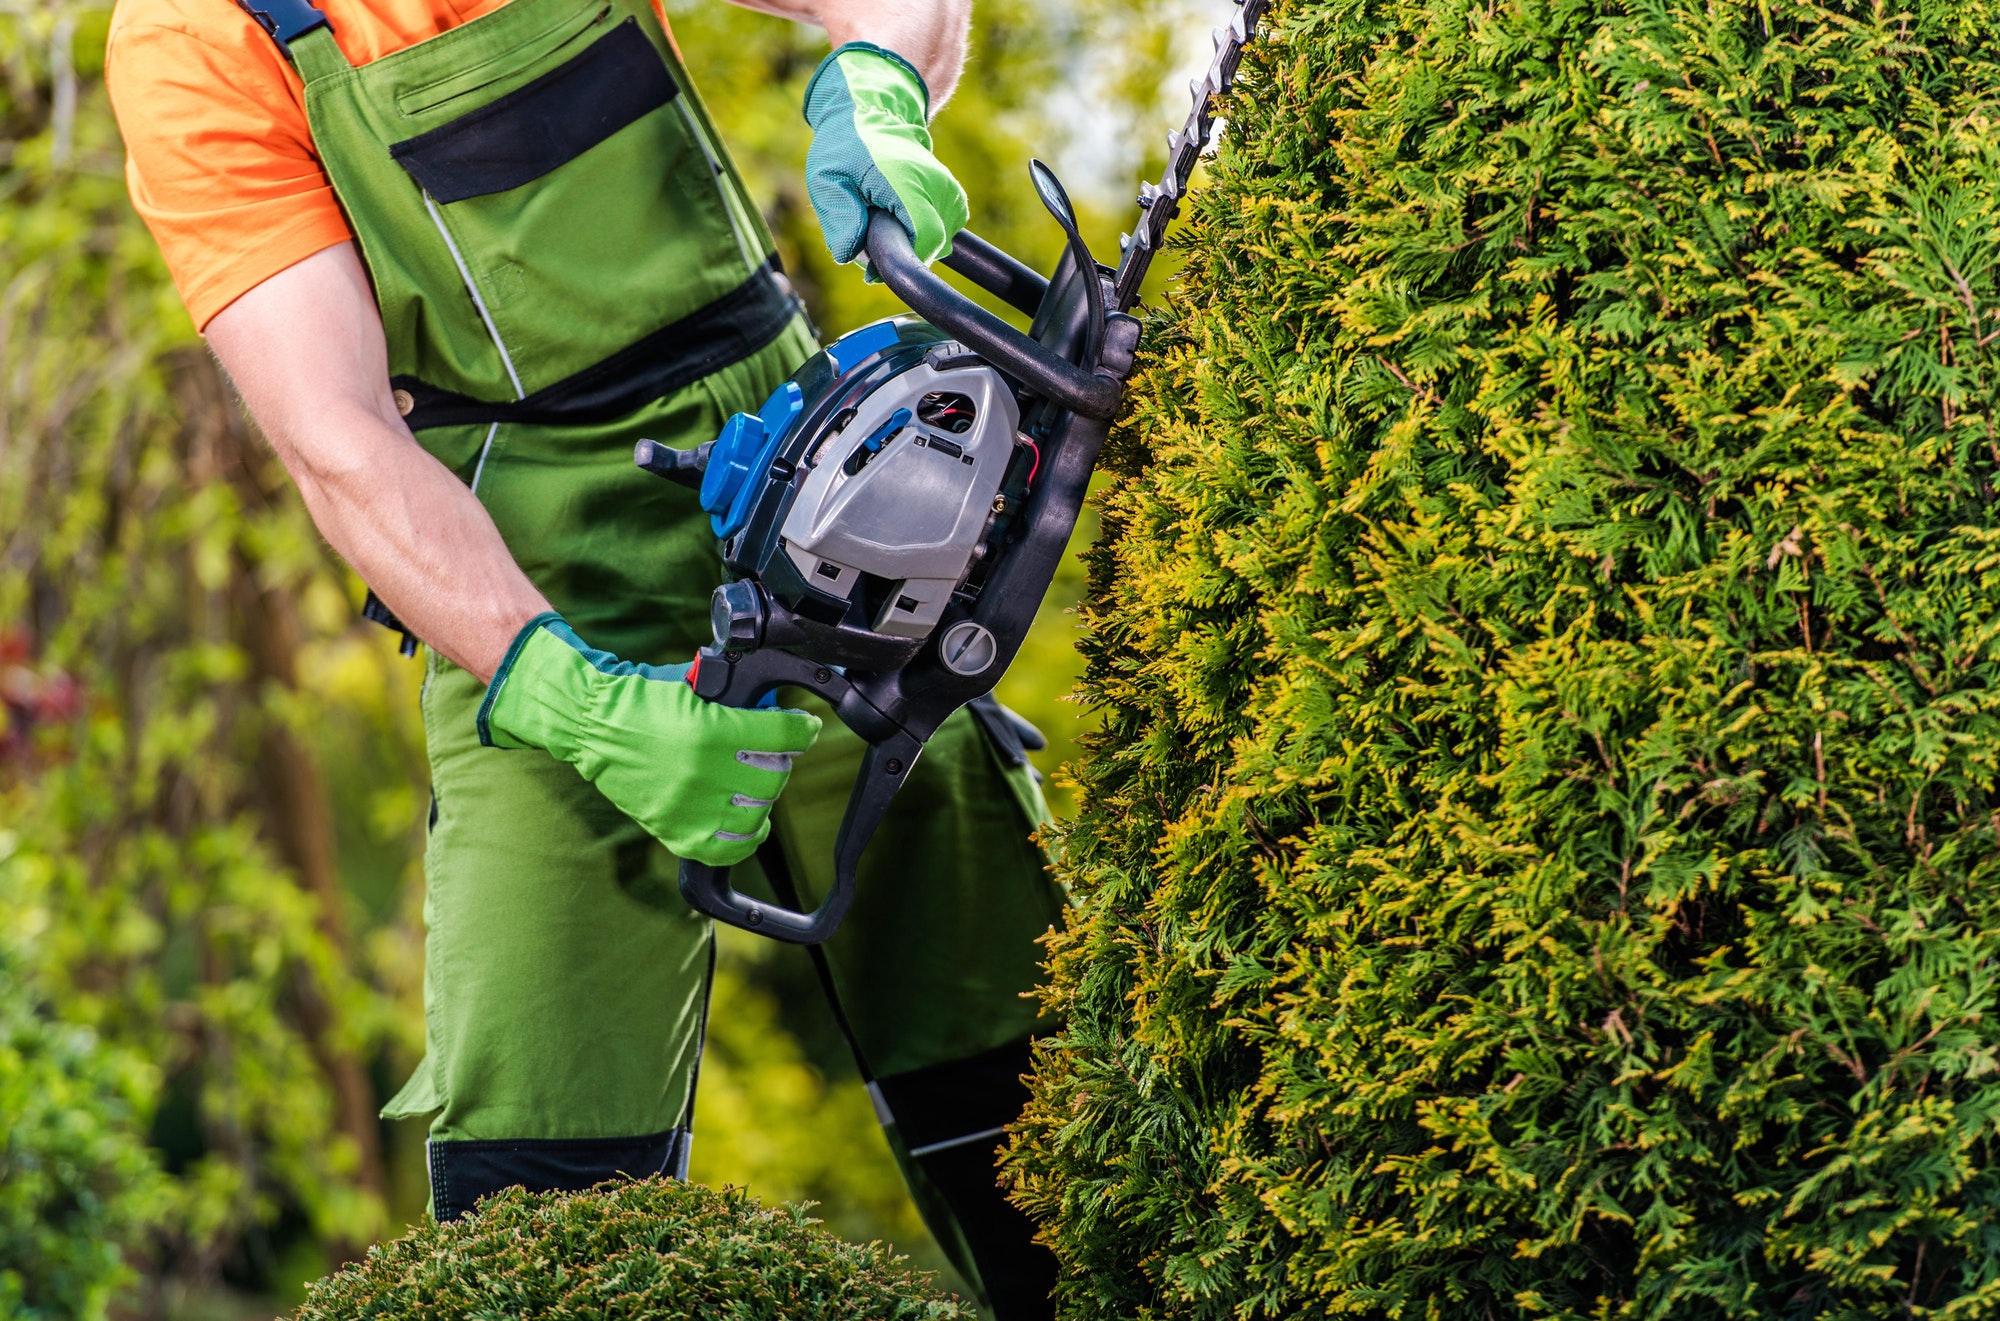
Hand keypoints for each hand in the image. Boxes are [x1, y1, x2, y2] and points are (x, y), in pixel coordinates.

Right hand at [479, 614, 821, 866]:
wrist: (592, 724)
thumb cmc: (645, 698)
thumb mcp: (699, 683)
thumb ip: (741, 697)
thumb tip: (780, 711)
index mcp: (713, 731)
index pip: (785, 736)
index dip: (803, 729)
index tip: (805, 727)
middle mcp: (705, 773)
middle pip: (776, 776)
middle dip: (780, 759)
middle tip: (771, 750)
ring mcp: (691, 808)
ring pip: (757, 811)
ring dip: (762, 793)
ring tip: (753, 779)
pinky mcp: (676, 832)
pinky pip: (728, 849)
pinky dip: (746, 836)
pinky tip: (748, 818)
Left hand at [802, 42, 968, 266]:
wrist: (874, 112)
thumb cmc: (846, 145)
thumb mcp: (827, 179)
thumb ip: (838, 218)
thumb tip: (851, 255)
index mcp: (908, 182)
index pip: (927, 239)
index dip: (903, 259)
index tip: (876, 262)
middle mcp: (938, 186)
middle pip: (932, 246)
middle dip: (901, 251)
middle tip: (870, 233)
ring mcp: (950, 191)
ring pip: (939, 243)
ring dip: (910, 242)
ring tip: (883, 218)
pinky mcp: (954, 196)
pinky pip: (942, 232)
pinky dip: (921, 233)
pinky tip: (898, 216)